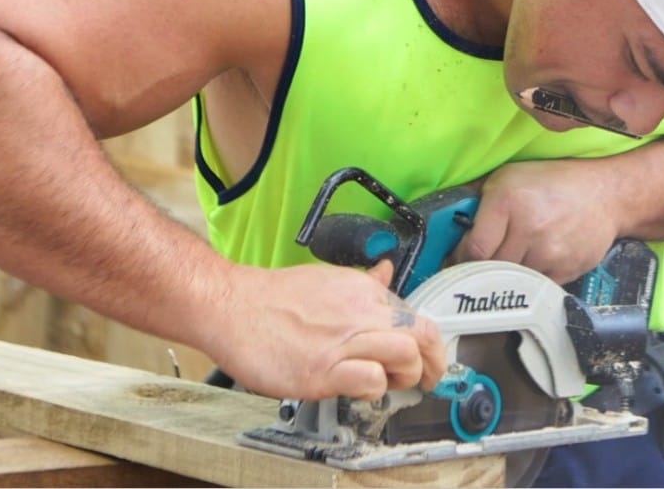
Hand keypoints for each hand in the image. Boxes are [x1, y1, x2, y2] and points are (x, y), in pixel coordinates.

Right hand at [209, 259, 445, 400]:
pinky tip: (359, 390)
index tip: (427, 359)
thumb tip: (386, 272)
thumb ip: (362, 283)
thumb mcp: (327, 279)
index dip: (428, 344)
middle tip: (424, 380)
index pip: (415, 316)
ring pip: (405, 355)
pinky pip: (370, 380)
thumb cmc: (272, 298)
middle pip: (421, 336)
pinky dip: (374, 390)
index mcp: (363, 291)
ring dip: (406, 377)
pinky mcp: (324, 370)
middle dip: (431, 364)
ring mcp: (343, 340)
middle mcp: (360, 311)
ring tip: (389, 384)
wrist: (232, 306)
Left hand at [451, 159, 618, 283]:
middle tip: (474, 267)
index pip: (472, 248)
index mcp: (507, 200)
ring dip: (504, 275)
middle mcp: (528, 227)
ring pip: (510, 280)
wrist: (605, 194)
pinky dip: (528, 280)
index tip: (454, 263)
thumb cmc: (552, 182)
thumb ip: (478, 200)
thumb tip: (448, 227)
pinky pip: (534, 286)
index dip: (459, 260)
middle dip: (478, 269)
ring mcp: (548, 252)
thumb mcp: (509, 177)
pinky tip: (532, 262)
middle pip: (489, 268)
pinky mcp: (565, 270)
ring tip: (507, 260)